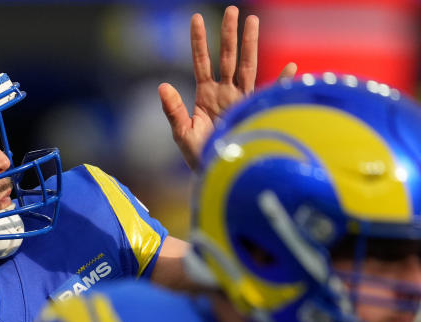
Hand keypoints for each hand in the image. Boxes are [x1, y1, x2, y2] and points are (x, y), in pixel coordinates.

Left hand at [159, 6, 297, 169]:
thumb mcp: (182, 133)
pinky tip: (290, 67)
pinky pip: (270, 94)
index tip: (196, 18)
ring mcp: (243, 100)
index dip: (199, 41)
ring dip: (250, 45)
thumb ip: (172, 110)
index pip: (202, 62)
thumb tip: (162, 85)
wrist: (218, 174)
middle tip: (230, 11)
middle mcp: (226, 93)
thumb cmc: (200, 156)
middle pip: (228, 57)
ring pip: (247, 66)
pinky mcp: (256, 112)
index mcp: (206, 95)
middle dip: (228, 34)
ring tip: (252, 21)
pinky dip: (280, 82)